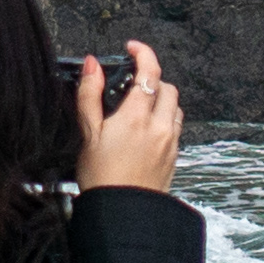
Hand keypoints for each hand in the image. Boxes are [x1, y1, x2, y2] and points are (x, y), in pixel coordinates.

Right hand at [78, 42, 181, 194]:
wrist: (123, 214)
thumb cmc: (101, 177)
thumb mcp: (88, 133)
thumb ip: (90, 95)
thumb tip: (93, 64)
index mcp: (137, 117)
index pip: (150, 72)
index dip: (144, 53)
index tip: (133, 48)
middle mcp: (160, 127)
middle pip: (168, 88)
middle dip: (152, 79)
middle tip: (131, 84)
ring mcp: (170, 142)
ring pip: (175, 108)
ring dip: (161, 100)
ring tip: (139, 108)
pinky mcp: (174, 157)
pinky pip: (175, 128)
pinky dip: (165, 120)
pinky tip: (147, 131)